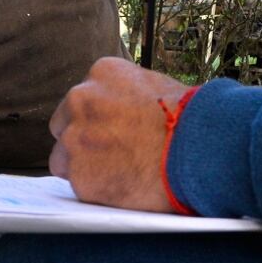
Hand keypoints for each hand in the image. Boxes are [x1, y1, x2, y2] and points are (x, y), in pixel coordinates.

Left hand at [49, 57, 192, 211]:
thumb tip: (122, 111)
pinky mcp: (80, 174)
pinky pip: (78, 185)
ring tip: (119, 172)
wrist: (198, 148)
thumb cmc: (188, 119)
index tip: (114, 131)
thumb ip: (126, 95)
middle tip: (112, 154)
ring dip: (84, 166)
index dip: (98, 120)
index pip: (83, 98)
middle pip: (65, 124)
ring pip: (63, 157)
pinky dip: (96, 189)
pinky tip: (123, 185)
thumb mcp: (155, 86)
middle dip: (83, 140)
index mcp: (101, 72)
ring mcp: (76, 137)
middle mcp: (81, 99)